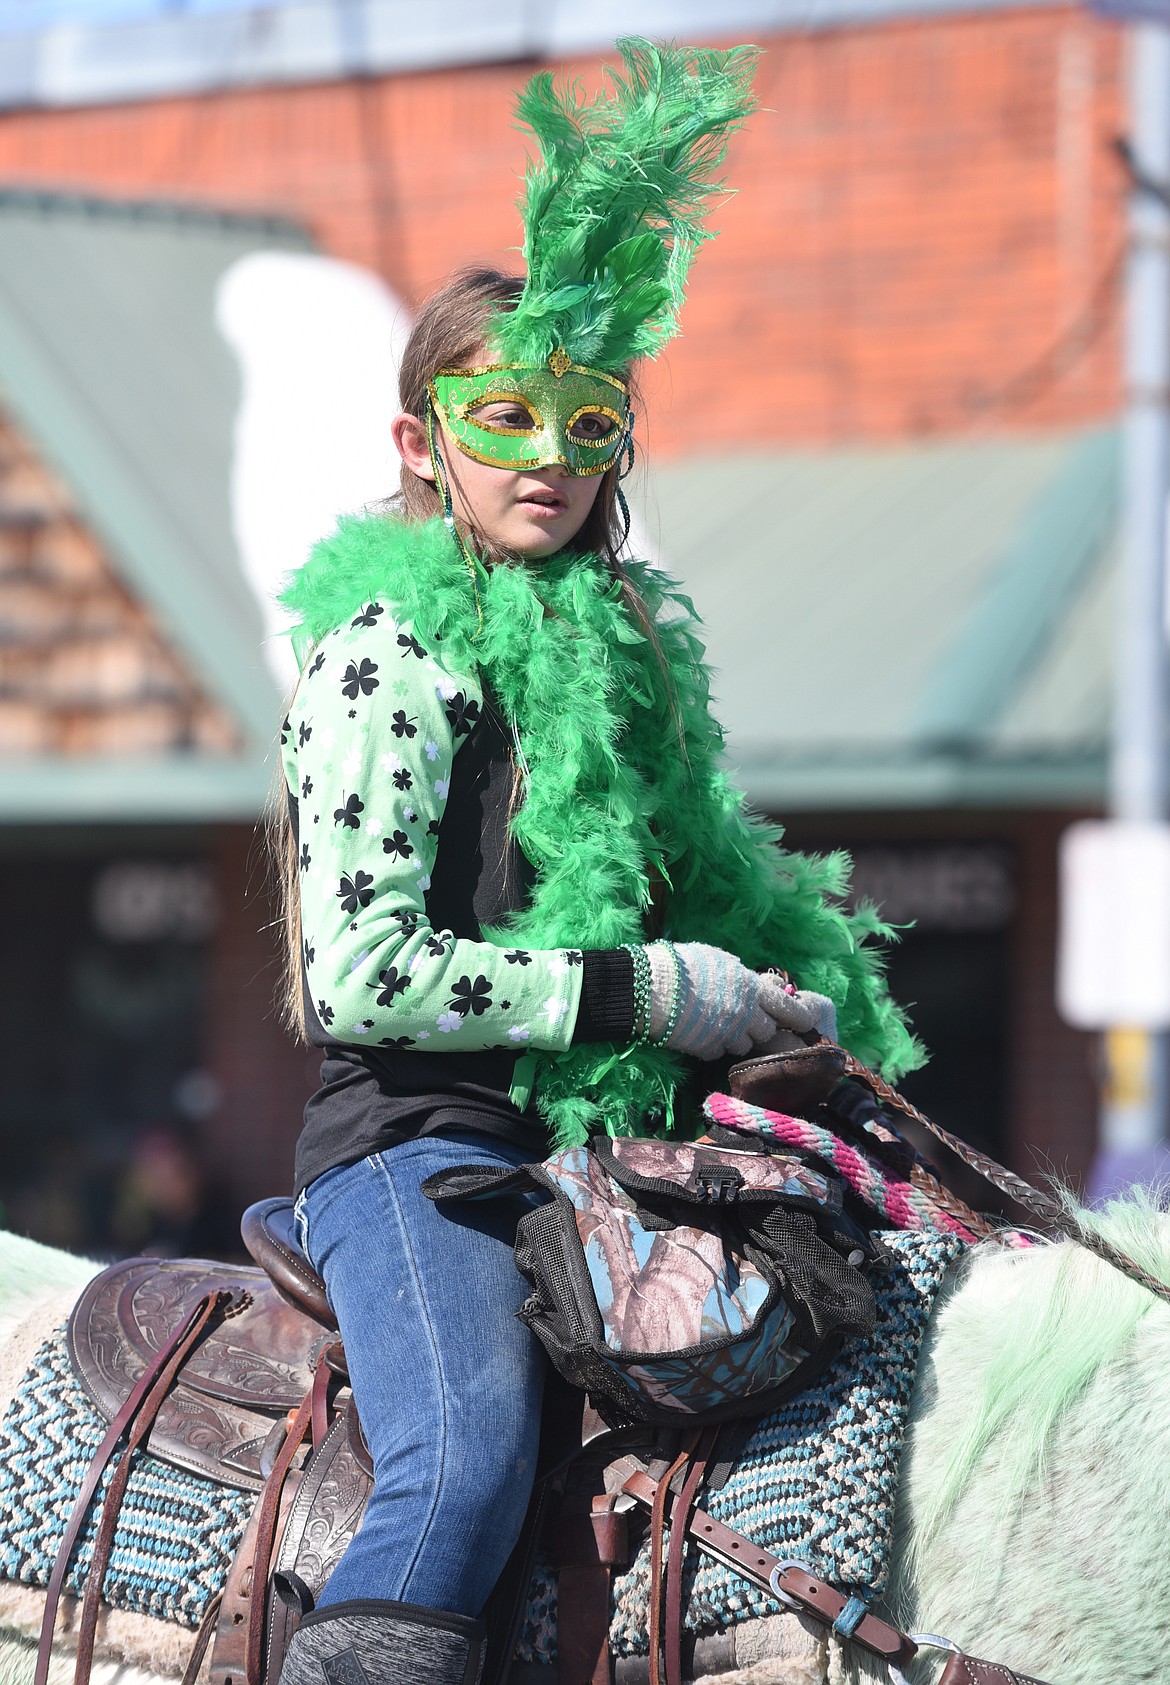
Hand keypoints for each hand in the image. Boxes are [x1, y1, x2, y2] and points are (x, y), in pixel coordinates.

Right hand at [644, 944, 834, 1061]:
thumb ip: (740, 973)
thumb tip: (754, 979)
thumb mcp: (717, 959)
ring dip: (736, 1038)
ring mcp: (727, 1034)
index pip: (786, 1007)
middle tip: (745, 1018)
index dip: (798, 1016)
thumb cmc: (682, 964)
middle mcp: (745, 1013)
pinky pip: (718, 1052)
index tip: (805, 1022)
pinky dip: (712, 1045)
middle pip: (766, 1030)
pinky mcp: (708, 1050)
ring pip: (744, 1045)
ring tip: (715, 1023)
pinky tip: (698, 1032)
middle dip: (759, 1026)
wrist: (650, 986)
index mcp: (750, 987)